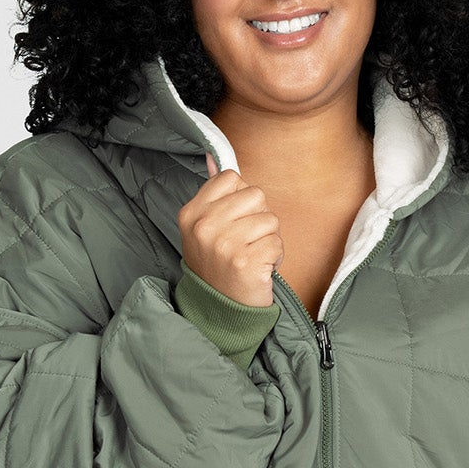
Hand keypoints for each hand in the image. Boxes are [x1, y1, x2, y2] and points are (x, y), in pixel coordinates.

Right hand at [176, 151, 284, 307]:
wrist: (219, 309)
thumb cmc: (218, 265)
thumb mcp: (203, 227)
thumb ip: (212, 193)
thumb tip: (213, 158)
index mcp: (192, 214)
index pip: (231, 178)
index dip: (240, 197)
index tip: (233, 220)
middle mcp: (204, 228)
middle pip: (255, 194)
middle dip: (258, 217)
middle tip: (245, 242)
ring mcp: (224, 246)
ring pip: (270, 219)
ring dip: (268, 239)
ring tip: (252, 255)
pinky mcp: (246, 262)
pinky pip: (277, 243)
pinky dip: (275, 257)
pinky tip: (259, 269)